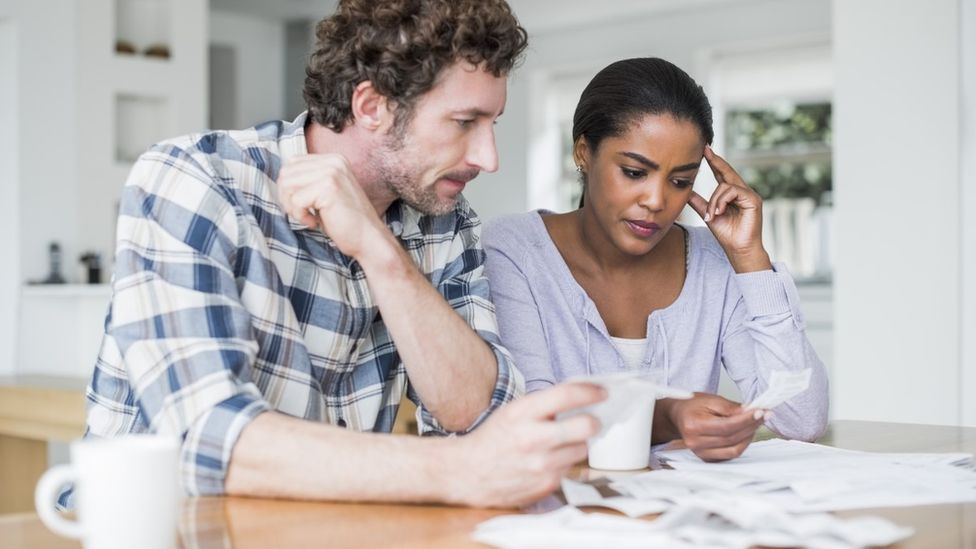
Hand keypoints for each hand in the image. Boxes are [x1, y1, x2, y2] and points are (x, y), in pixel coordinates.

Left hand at [276, 154, 387, 258]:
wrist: (369, 238)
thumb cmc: (346, 220)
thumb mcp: (326, 192)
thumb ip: (309, 179)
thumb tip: (281, 179)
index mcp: (333, 159)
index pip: (292, 163)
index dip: (289, 186)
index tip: (303, 203)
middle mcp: (333, 162)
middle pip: (286, 172)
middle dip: (287, 196)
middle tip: (303, 212)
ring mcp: (331, 173)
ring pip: (287, 185)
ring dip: (292, 206)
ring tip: (309, 216)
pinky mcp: (328, 188)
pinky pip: (296, 200)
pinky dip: (300, 216)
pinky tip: (316, 221)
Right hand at [448, 383, 605, 506]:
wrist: (466, 474)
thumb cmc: (492, 440)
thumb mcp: (512, 413)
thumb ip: (543, 405)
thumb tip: (580, 396)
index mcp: (522, 413)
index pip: (567, 395)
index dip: (591, 392)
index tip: (603, 392)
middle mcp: (533, 438)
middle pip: (586, 426)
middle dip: (593, 421)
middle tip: (592, 420)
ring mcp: (541, 465)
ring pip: (582, 449)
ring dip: (576, 444)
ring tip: (559, 444)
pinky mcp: (545, 485)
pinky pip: (569, 469)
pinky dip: (563, 463)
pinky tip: (546, 462)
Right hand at [660, 392, 762, 461]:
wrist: (678, 416)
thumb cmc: (691, 406)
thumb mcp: (710, 400)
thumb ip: (730, 407)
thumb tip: (749, 412)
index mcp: (693, 426)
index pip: (726, 426)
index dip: (746, 420)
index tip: (760, 412)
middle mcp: (695, 443)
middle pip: (732, 439)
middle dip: (751, 426)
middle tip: (763, 415)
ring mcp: (701, 453)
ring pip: (734, 450)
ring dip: (749, 437)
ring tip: (755, 423)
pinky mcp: (707, 458)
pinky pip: (730, 455)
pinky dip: (741, 444)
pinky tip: (745, 433)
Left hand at [687, 147, 771, 272]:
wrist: (738, 249)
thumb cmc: (726, 234)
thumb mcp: (708, 215)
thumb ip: (699, 203)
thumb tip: (686, 192)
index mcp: (732, 195)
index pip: (722, 175)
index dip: (714, 162)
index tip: (705, 150)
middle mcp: (742, 192)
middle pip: (727, 172)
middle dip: (716, 161)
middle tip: (705, 150)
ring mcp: (749, 195)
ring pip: (726, 185)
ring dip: (714, 200)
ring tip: (712, 215)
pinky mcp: (753, 200)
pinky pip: (733, 192)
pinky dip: (721, 202)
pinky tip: (718, 213)